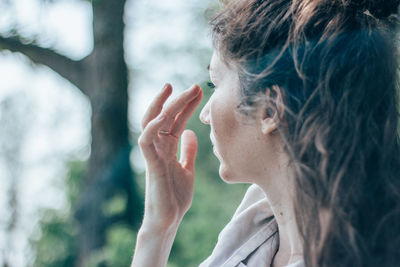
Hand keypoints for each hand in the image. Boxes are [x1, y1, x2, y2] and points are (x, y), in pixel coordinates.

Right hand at [138, 83, 202, 230]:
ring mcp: (153, 154)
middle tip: (193, 85)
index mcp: (168, 147)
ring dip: (161, 105)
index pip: (176, 121)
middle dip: (178, 99)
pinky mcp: (150, 165)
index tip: (200, 92)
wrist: (169, 219)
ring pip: (151, 122)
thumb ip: (187, 151)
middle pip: (165, 117)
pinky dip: (151, 128)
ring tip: (171, 88)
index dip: (187, 106)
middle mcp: (159, 147)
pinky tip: (162, 117)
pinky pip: (145, 142)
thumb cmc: (175, 196)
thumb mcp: (187, 169)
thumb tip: (191, 132)